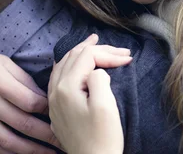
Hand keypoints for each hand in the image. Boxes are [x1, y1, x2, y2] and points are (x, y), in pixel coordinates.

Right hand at [0, 9, 60, 153]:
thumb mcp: (1, 61)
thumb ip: (24, 79)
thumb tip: (46, 97)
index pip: (30, 101)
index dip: (50, 109)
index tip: (65, 111)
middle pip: (24, 124)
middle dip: (49, 135)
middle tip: (68, 139)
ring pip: (10, 142)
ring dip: (34, 151)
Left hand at [48, 34, 129, 153]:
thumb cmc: (102, 139)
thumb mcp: (105, 106)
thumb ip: (99, 78)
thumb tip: (97, 70)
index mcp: (66, 87)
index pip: (87, 56)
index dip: (109, 54)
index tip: (128, 59)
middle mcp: (55, 90)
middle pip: (74, 56)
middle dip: (97, 49)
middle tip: (118, 48)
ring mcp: (54, 100)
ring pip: (64, 64)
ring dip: (81, 52)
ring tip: (94, 43)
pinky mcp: (57, 109)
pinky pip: (60, 76)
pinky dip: (71, 64)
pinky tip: (76, 63)